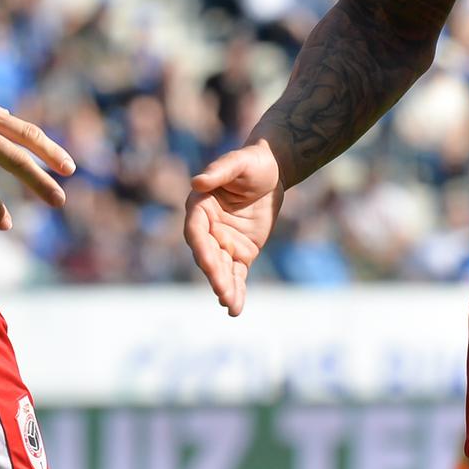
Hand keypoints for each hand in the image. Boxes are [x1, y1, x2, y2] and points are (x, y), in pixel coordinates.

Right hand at [185, 140, 283, 316]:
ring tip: (231, 306)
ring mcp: (224, 242)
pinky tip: (235, 308)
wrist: (272, 171)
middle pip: (208, 256)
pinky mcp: (241, 252)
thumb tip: (198, 181)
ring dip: (225, 288)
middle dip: (215, 275)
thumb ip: (220, 170)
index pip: (196, 232)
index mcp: (200, 206)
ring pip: (222, 269)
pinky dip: (237, 290)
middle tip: (223, 292)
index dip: (202, 248)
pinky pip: (237, 273)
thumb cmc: (252, 162)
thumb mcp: (239, 161)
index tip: (209, 264)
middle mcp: (208, 228)